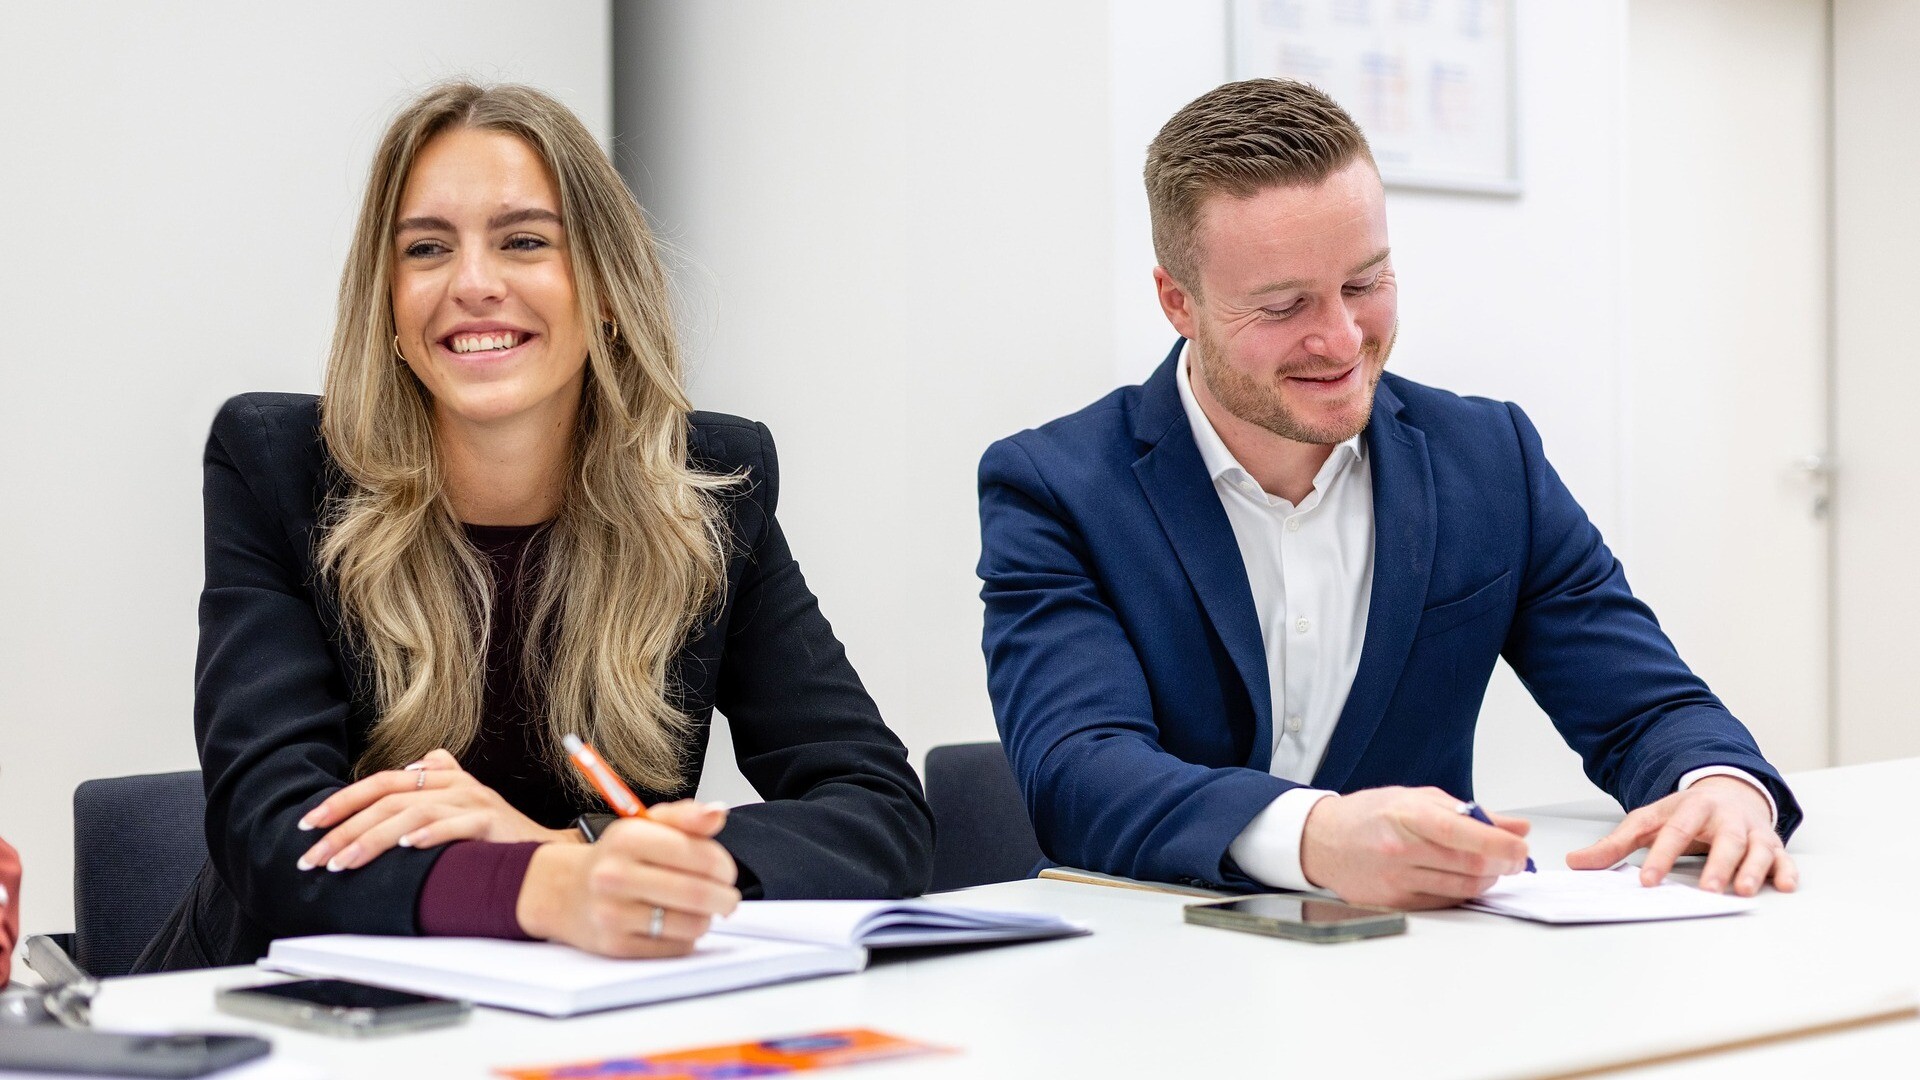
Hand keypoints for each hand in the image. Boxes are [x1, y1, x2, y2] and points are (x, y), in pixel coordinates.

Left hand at [296, 749, 571, 871]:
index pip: (382, 781)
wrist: (546, 850)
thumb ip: (440, 779)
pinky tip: (403, 848)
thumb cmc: (498, 832)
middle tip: (313, 856)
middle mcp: (453, 783)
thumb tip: (415, 763)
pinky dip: (427, 835)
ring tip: (342, 863)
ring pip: (410, 813)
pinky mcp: (491, 821)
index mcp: (441, 777)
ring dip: (371, 839)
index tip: (310, 824)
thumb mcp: (465, 801)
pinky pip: (454, 825)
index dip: (343, 800)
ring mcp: (473, 800)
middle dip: (344, 828)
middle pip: (387, 798)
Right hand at [516, 801, 739, 957]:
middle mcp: (616, 875)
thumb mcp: (646, 825)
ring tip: (700, 910)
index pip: (698, 855)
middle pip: (698, 893)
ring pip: (691, 924)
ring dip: (706, 919)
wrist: (564, 891)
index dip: (724, 866)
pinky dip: (686, 937)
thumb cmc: (616, 858)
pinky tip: (676, 925)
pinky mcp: (616, 945)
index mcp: (628, 838)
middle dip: (724, 898)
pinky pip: (675, 947)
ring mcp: (613, 913)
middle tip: (727, 898)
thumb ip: (686, 817)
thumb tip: (718, 812)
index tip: (726, 872)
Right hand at [1300, 786, 1531, 908]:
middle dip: (1502, 865)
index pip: (1463, 833)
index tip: (1520, 847)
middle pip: (1468, 865)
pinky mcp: (1395, 902)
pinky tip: (1465, 881)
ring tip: (1490, 868)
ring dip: (1487, 881)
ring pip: (1461, 888)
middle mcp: (1400, 849)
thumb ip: (1470, 813)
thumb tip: (1517, 827)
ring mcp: (1396, 879)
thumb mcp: (1417, 799)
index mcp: (1407, 815)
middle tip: (1515, 860)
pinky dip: (1464, 894)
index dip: (1500, 844)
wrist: (1323, 841)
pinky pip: (1444, 903)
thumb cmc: (1370, 815)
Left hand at [1567, 775, 1795, 895]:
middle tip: (1708, 889)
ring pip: (1755, 849)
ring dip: (1751, 869)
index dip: (1661, 856)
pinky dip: (1785, 871)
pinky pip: (1782, 858)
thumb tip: (1575, 862)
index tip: (1648, 881)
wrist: (1728, 792)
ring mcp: (1751, 831)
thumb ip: (1614, 844)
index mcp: (1691, 807)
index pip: (1674, 832)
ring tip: (1742, 891)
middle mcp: (1726, 817)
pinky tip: (1784, 886)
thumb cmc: (1685, 814)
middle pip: (1724, 839)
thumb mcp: (1648, 822)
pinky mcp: (1772, 845)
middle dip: (1717, 864)